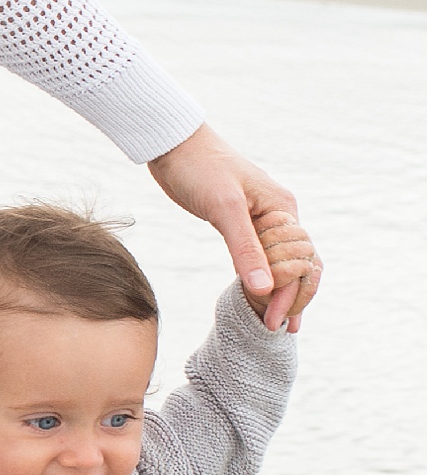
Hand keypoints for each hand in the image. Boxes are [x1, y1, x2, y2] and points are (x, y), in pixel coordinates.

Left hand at [147, 123, 320, 330]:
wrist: (173, 143)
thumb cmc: (200, 168)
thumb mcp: (224, 209)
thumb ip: (245, 250)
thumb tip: (264, 290)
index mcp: (283, 210)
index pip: (300, 262)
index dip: (290, 294)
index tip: (273, 322)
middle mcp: (278, 215)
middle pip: (296, 265)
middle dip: (289, 298)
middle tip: (275, 331)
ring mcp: (260, 219)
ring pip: (277, 262)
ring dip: (277, 291)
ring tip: (273, 324)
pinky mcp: (240, 222)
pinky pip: (259, 255)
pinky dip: (261, 277)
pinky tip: (258, 298)